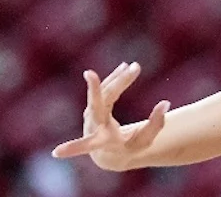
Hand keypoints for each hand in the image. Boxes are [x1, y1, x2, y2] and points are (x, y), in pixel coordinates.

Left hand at [51, 61, 169, 171]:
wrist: (110, 150)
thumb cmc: (129, 147)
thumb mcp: (145, 141)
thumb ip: (156, 124)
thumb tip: (165, 103)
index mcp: (103, 142)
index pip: (89, 143)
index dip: (73, 148)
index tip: (56, 153)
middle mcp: (92, 128)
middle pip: (97, 106)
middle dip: (94, 91)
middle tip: (90, 74)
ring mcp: (90, 115)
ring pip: (103, 94)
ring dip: (118, 80)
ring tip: (134, 67)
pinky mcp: (93, 105)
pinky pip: (104, 89)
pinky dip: (115, 79)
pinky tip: (125, 67)